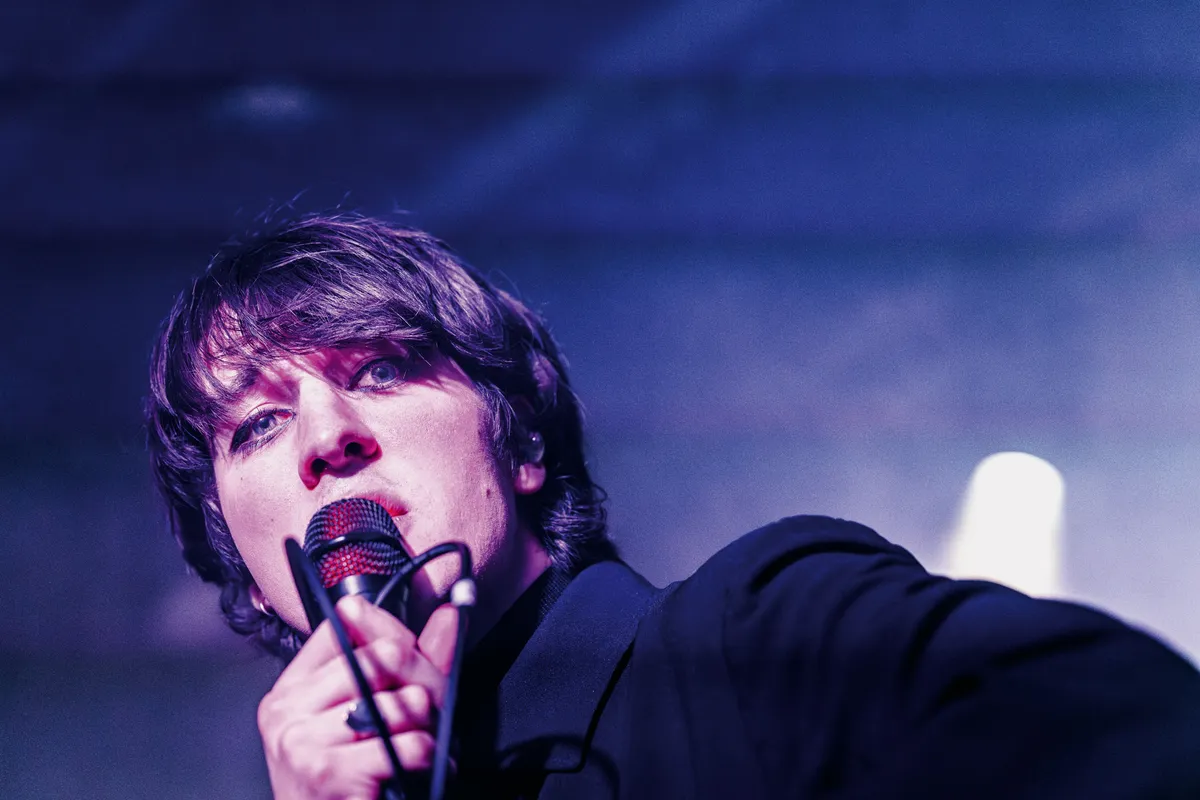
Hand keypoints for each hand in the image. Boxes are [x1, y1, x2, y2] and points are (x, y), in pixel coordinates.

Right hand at [256, 595, 459, 798]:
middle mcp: (288, 708)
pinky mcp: (328, 771)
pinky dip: (428, 756)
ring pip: (401, 701)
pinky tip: (420, 767)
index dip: (395, 636)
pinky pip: (406, 744)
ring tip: (425, 745)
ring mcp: (302, 739)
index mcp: (293, 686)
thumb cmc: (347, 784)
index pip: (347, 621)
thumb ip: (412, 662)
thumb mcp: (372, 714)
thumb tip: (452, 614)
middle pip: (383, 656)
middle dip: (424, 683)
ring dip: (429, 726)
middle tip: (431, 713)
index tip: (411, 665)